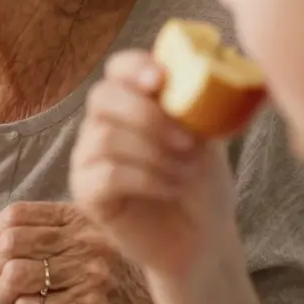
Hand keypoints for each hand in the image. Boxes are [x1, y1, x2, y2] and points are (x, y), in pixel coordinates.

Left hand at [0, 202, 156, 303]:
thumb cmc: (112, 273)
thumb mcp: (76, 238)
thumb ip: (24, 229)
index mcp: (80, 218)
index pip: (16, 214)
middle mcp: (86, 241)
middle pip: (10, 243)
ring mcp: (91, 275)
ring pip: (15, 277)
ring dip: (3, 294)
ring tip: (16, 299)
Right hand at [69, 50, 239, 278]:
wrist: (203, 238)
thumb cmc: (204, 184)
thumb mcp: (209, 138)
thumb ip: (201, 104)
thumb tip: (217, 65)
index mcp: (133, 100)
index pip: (119, 68)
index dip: (134, 67)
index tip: (160, 79)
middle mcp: (103, 123)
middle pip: (103, 97)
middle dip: (146, 115)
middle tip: (186, 141)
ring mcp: (89, 157)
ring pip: (105, 137)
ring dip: (154, 154)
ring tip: (186, 172)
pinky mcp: (86, 192)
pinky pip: (107, 174)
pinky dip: (146, 179)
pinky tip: (170, 188)